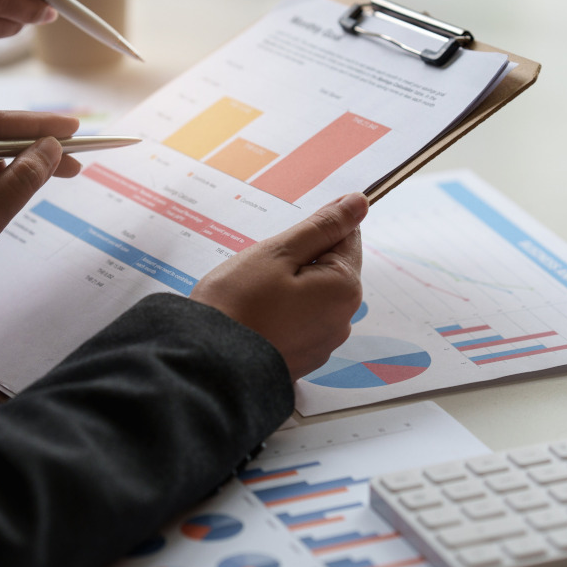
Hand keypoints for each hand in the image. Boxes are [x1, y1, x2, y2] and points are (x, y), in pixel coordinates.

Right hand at [190, 193, 367, 379]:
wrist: (208, 363)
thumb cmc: (238, 304)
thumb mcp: (279, 252)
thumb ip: (322, 226)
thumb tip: (358, 203)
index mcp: (344, 288)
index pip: (347, 236)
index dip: (315, 227)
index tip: (287, 234)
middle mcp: (342, 319)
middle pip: (330, 268)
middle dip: (300, 259)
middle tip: (261, 268)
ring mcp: (322, 344)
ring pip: (313, 295)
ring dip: (289, 286)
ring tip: (253, 295)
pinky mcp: (302, 358)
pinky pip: (299, 322)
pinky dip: (281, 313)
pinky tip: (255, 316)